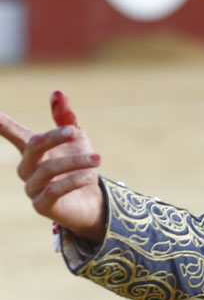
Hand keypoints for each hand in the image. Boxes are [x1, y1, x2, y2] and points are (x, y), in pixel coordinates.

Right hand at [0, 91, 106, 243]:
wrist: (91, 200)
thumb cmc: (79, 166)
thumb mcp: (76, 139)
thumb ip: (66, 118)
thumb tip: (58, 93)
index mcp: (32, 149)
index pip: (12, 132)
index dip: (2, 123)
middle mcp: (27, 168)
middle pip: (33, 145)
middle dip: (54, 136)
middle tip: (75, 131)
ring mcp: (32, 188)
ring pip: (48, 169)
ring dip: (76, 161)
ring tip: (97, 159)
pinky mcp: (42, 206)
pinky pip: (53, 191)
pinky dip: (73, 180)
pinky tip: (89, 177)